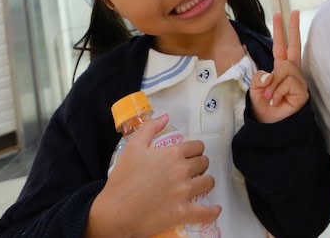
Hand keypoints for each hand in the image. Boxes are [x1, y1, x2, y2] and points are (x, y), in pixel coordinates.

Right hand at [86, 115, 221, 236]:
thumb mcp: (133, 146)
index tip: (191, 154)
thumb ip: (150, 127)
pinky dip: (212, 211)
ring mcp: (183, 192)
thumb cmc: (122, 179)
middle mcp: (182, 171)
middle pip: (204, 163)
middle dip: (200, 164)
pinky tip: (215, 209)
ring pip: (208, 183)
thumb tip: (165, 117)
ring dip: (206, 182)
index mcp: (172, 154)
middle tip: (193, 169)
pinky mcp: (182, 212)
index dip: (195, 149)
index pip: (197, 146)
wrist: (114, 211)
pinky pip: (205, 212)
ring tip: (200, 184)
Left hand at [250, 10, 309, 123]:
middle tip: (293, 11)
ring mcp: (298, 80)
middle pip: (294, 46)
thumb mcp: (255, 90)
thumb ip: (259, 77)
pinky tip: (277, 102)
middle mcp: (291, 72)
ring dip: (272, 85)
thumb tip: (270, 73)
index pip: (281, 47)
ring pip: (284, 69)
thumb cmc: (264, 109)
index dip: (281, 31)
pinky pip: (287, 82)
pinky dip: (277, 92)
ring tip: (269, 98)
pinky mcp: (302, 90)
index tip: (281, 14)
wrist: (270, 127)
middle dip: (293, 28)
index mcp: (279, 70)